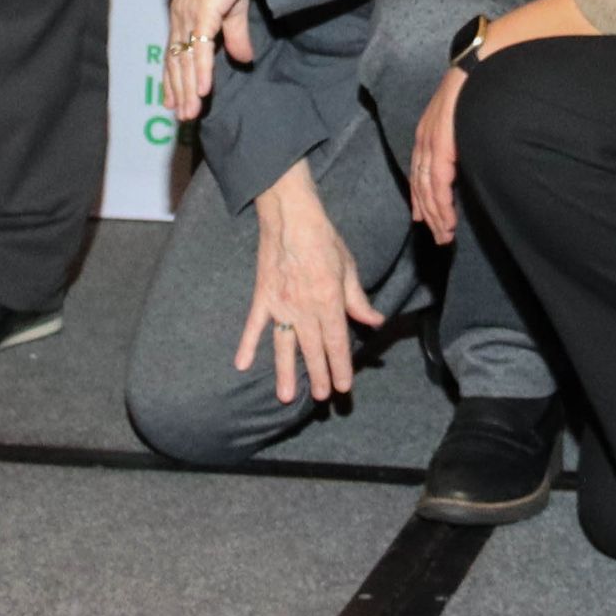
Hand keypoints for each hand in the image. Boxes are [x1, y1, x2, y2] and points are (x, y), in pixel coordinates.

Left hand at [161, 0, 255, 121]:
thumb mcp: (235, 11)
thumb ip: (235, 37)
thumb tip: (244, 60)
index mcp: (184, 14)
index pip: (174, 53)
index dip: (173, 79)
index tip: (173, 102)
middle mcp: (180, 15)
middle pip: (175, 61)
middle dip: (177, 91)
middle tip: (180, 116)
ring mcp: (189, 13)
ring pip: (185, 59)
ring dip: (187, 88)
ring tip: (190, 112)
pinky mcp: (203, 10)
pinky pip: (200, 47)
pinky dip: (199, 70)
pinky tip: (202, 90)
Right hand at [236, 163, 382, 405]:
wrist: (291, 217)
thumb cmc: (324, 239)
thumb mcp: (349, 268)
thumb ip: (358, 300)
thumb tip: (374, 321)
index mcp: (329, 301)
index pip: (337, 342)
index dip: (340, 366)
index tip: (343, 386)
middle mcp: (305, 308)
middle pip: (313, 349)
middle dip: (318, 376)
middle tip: (321, 398)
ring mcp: (281, 305)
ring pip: (284, 346)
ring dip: (285, 372)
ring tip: (286, 397)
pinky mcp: (263, 297)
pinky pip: (254, 325)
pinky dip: (247, 345)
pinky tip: (241, 365)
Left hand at [409, 57, 471, 246]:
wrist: (482, 59)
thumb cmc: (481, 83)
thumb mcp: (465, 110)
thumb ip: (461, 132)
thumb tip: (469, 152)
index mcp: (428, 130)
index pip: (420, 173)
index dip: (422, 198)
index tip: (426, 219)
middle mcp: (424, 137)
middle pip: (421, 185)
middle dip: (430, 215)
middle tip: (440, 238)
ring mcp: (431, 140)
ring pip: (428, 189)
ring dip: (437, 216)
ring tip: (446, 236)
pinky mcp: (441, 143)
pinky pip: (438, 181)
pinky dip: (441, 204)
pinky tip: (447, 220)